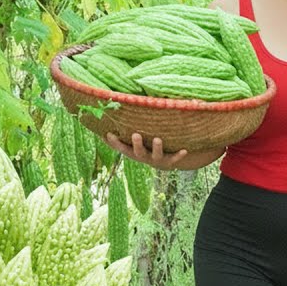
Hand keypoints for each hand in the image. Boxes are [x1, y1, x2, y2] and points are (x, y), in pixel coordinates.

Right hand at [103, 132, 223, 170]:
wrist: (164, 163)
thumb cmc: (144, 147)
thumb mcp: (131, 143)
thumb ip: (118, 135)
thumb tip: (101, 122)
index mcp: (134, 152)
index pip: (122, 147)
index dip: (115, 142)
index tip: (109, 134)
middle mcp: (144, 157)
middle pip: (138, 152)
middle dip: (137, 144)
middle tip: (136, 134)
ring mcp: (157, 159)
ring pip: (156, 155)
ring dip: (157, 148)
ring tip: (158, 139)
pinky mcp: (169, 161)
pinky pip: (174, 159)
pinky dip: (178, 155)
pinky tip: (184, 150)